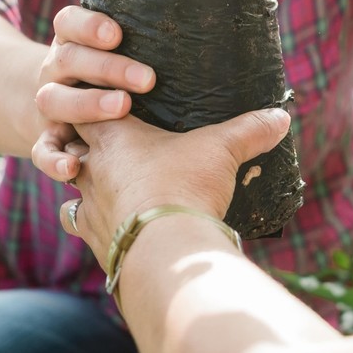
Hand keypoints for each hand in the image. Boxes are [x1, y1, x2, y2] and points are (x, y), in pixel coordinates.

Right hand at [33, 6, 154, 181]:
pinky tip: (73, 168)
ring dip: (87, 104)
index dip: (89, 26)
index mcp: (74, 42)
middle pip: (70, 59)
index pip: (70, 23)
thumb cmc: (113, 78)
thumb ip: (150, 48)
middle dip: (107, 67)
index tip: (117, 35)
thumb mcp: (122, 56)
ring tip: (122, 108)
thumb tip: (216, 40)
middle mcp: (57, 70)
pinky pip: (41, 150)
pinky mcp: (47, 138)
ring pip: (53, 99)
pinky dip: (53, 159)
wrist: (63, 109)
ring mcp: (50, 102)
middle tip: (147, 80)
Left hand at [54, 109, 290, 261]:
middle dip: (87, 146)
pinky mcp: (95, 241)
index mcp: (113, 137)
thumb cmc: (185, 187)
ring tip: (108, 186)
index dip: (92, 104)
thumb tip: (280, 115)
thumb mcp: (222, 150)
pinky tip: (114, 225)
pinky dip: (93, 224)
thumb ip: (249, 130)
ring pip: (71, 189)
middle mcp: (91, 169)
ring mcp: (89, 207)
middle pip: (71, 147)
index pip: (84, 109)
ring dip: (85, 186)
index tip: (107, 103)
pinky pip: (81, 226)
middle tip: (113, 146)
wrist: (166, 250)